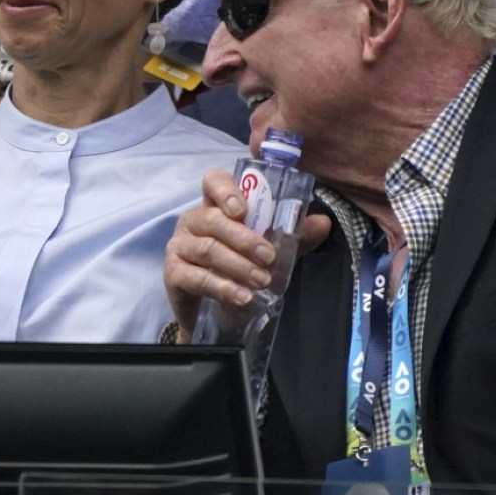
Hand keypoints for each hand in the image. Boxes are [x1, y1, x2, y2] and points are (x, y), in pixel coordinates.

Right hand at [164, 169, 330, 343]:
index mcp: (215, 207)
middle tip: (269, 257)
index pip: (213, 182)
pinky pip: (196, 277)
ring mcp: (179, 246)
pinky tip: (242, 297)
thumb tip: (322, 222)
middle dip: (244, 239)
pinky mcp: (173, 273)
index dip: (226, 190)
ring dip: (238, 266)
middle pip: (213, 219)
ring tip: (261, 281)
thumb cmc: (239, 270)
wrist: (215, 312)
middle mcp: (193, 221)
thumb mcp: (269, 252)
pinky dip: (222, 287)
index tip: (243, 210)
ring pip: (207, 249)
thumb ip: (292, 237)